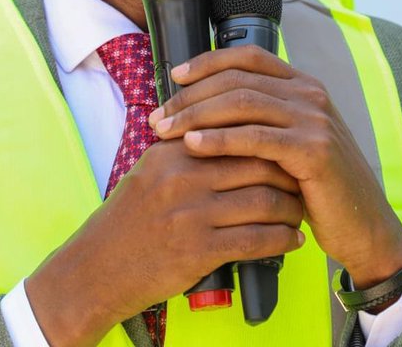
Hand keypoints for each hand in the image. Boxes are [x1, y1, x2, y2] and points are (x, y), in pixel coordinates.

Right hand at [25, 139, 304, 346]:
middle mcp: (183, 177)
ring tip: (301, 212)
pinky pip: (256, 240)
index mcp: (172, 151)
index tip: (287, 150)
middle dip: (290, 173)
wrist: (96, 268)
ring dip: (292, 209)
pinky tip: (292, 240)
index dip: (269, 141)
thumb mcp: (150, 171)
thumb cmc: (128, 221)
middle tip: (305, 180)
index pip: (236, 133)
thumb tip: (230, 132)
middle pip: (258, 164)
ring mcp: (192, 214)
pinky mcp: (199, 250)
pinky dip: (282, 240)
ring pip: (264, 202)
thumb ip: (186, 149)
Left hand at [149, 45, 401, 290]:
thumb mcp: (289, 142)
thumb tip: (203, 108)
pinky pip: (255, 138)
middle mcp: (310, 94)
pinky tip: (193, 145)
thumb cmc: (317, 187)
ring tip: (165, 131)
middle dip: (191, 96)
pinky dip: (219, 139)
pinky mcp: (313, 149)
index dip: (208, 62)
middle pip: (238, 80)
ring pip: (242, 104)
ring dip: (196, 116)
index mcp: (303, 85)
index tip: (175, 77)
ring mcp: (314, 119)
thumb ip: (260, 120)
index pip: (249, 57)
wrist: (361, 223)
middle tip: (158, 117)